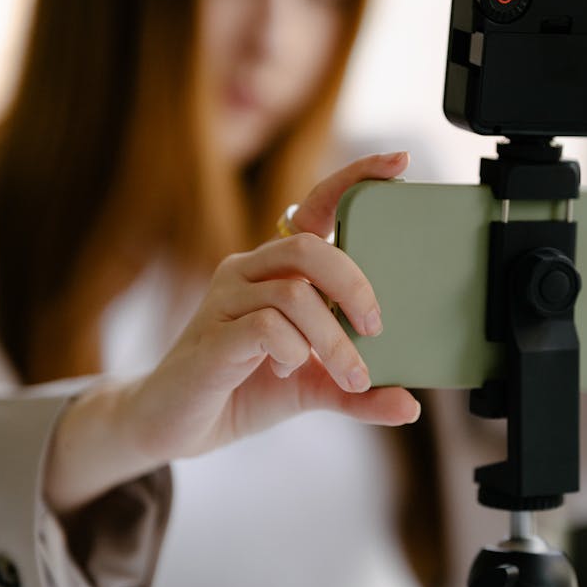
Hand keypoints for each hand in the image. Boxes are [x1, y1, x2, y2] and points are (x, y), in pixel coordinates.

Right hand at [48, 151, 418, 513]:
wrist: (178, 425)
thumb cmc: (244, 390)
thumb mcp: (312, 387)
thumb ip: (357, 391)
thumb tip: (409, 406)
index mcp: (275, 269)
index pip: (315, 207)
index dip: (354, 179)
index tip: (400, 161)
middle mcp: (247, 271)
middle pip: (306, 245)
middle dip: (353, 284)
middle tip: (375, 327)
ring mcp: (225, 299)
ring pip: (293, 293)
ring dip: (332, 339)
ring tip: (350, 375)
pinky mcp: (213, 335)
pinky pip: (265, 327)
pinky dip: (292, 351)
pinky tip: (286, 369)